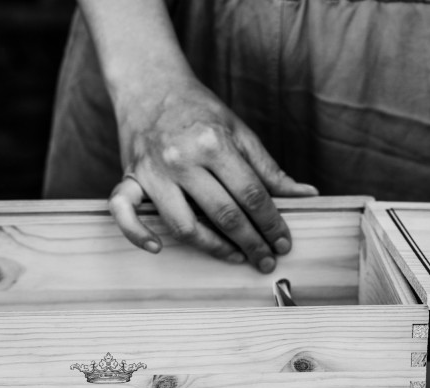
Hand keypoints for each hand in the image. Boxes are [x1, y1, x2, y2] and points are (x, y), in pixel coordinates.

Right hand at [108, 77, 317, 272]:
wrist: (149, 84)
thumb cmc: (197, 109)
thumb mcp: (237, 130)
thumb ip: (268, 168)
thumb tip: (305, 195)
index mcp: (213, 143)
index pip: (251, 194)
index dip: (272, 223)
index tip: (283, 242)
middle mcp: (182, 159)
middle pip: (224, 214)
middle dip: (252, 242)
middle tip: (268, 260)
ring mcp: (152, 171)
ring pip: (183, 225)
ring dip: (214, 249)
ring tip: (236, 258)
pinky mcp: (129, 177)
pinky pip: (124, 213)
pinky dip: (137, 234)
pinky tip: (157, 249)